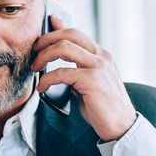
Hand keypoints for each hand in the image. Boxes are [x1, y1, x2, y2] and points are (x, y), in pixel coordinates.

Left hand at [31, 14, 136, 140]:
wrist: (121, 126)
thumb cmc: (102, 106)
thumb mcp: (88, 81)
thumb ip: (76, 67)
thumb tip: (61, 57)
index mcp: (101, 55)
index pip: (75, 33)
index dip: (56, 29)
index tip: (40, 37)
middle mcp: (101, 56)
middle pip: (69, 34)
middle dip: (46, 40)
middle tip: (34, 53)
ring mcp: (98, 66)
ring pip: (63, 47)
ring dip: (43, 56)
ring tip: (35, 69)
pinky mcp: (92, 80)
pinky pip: (62, 73)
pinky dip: (47, 80)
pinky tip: (42, 89)